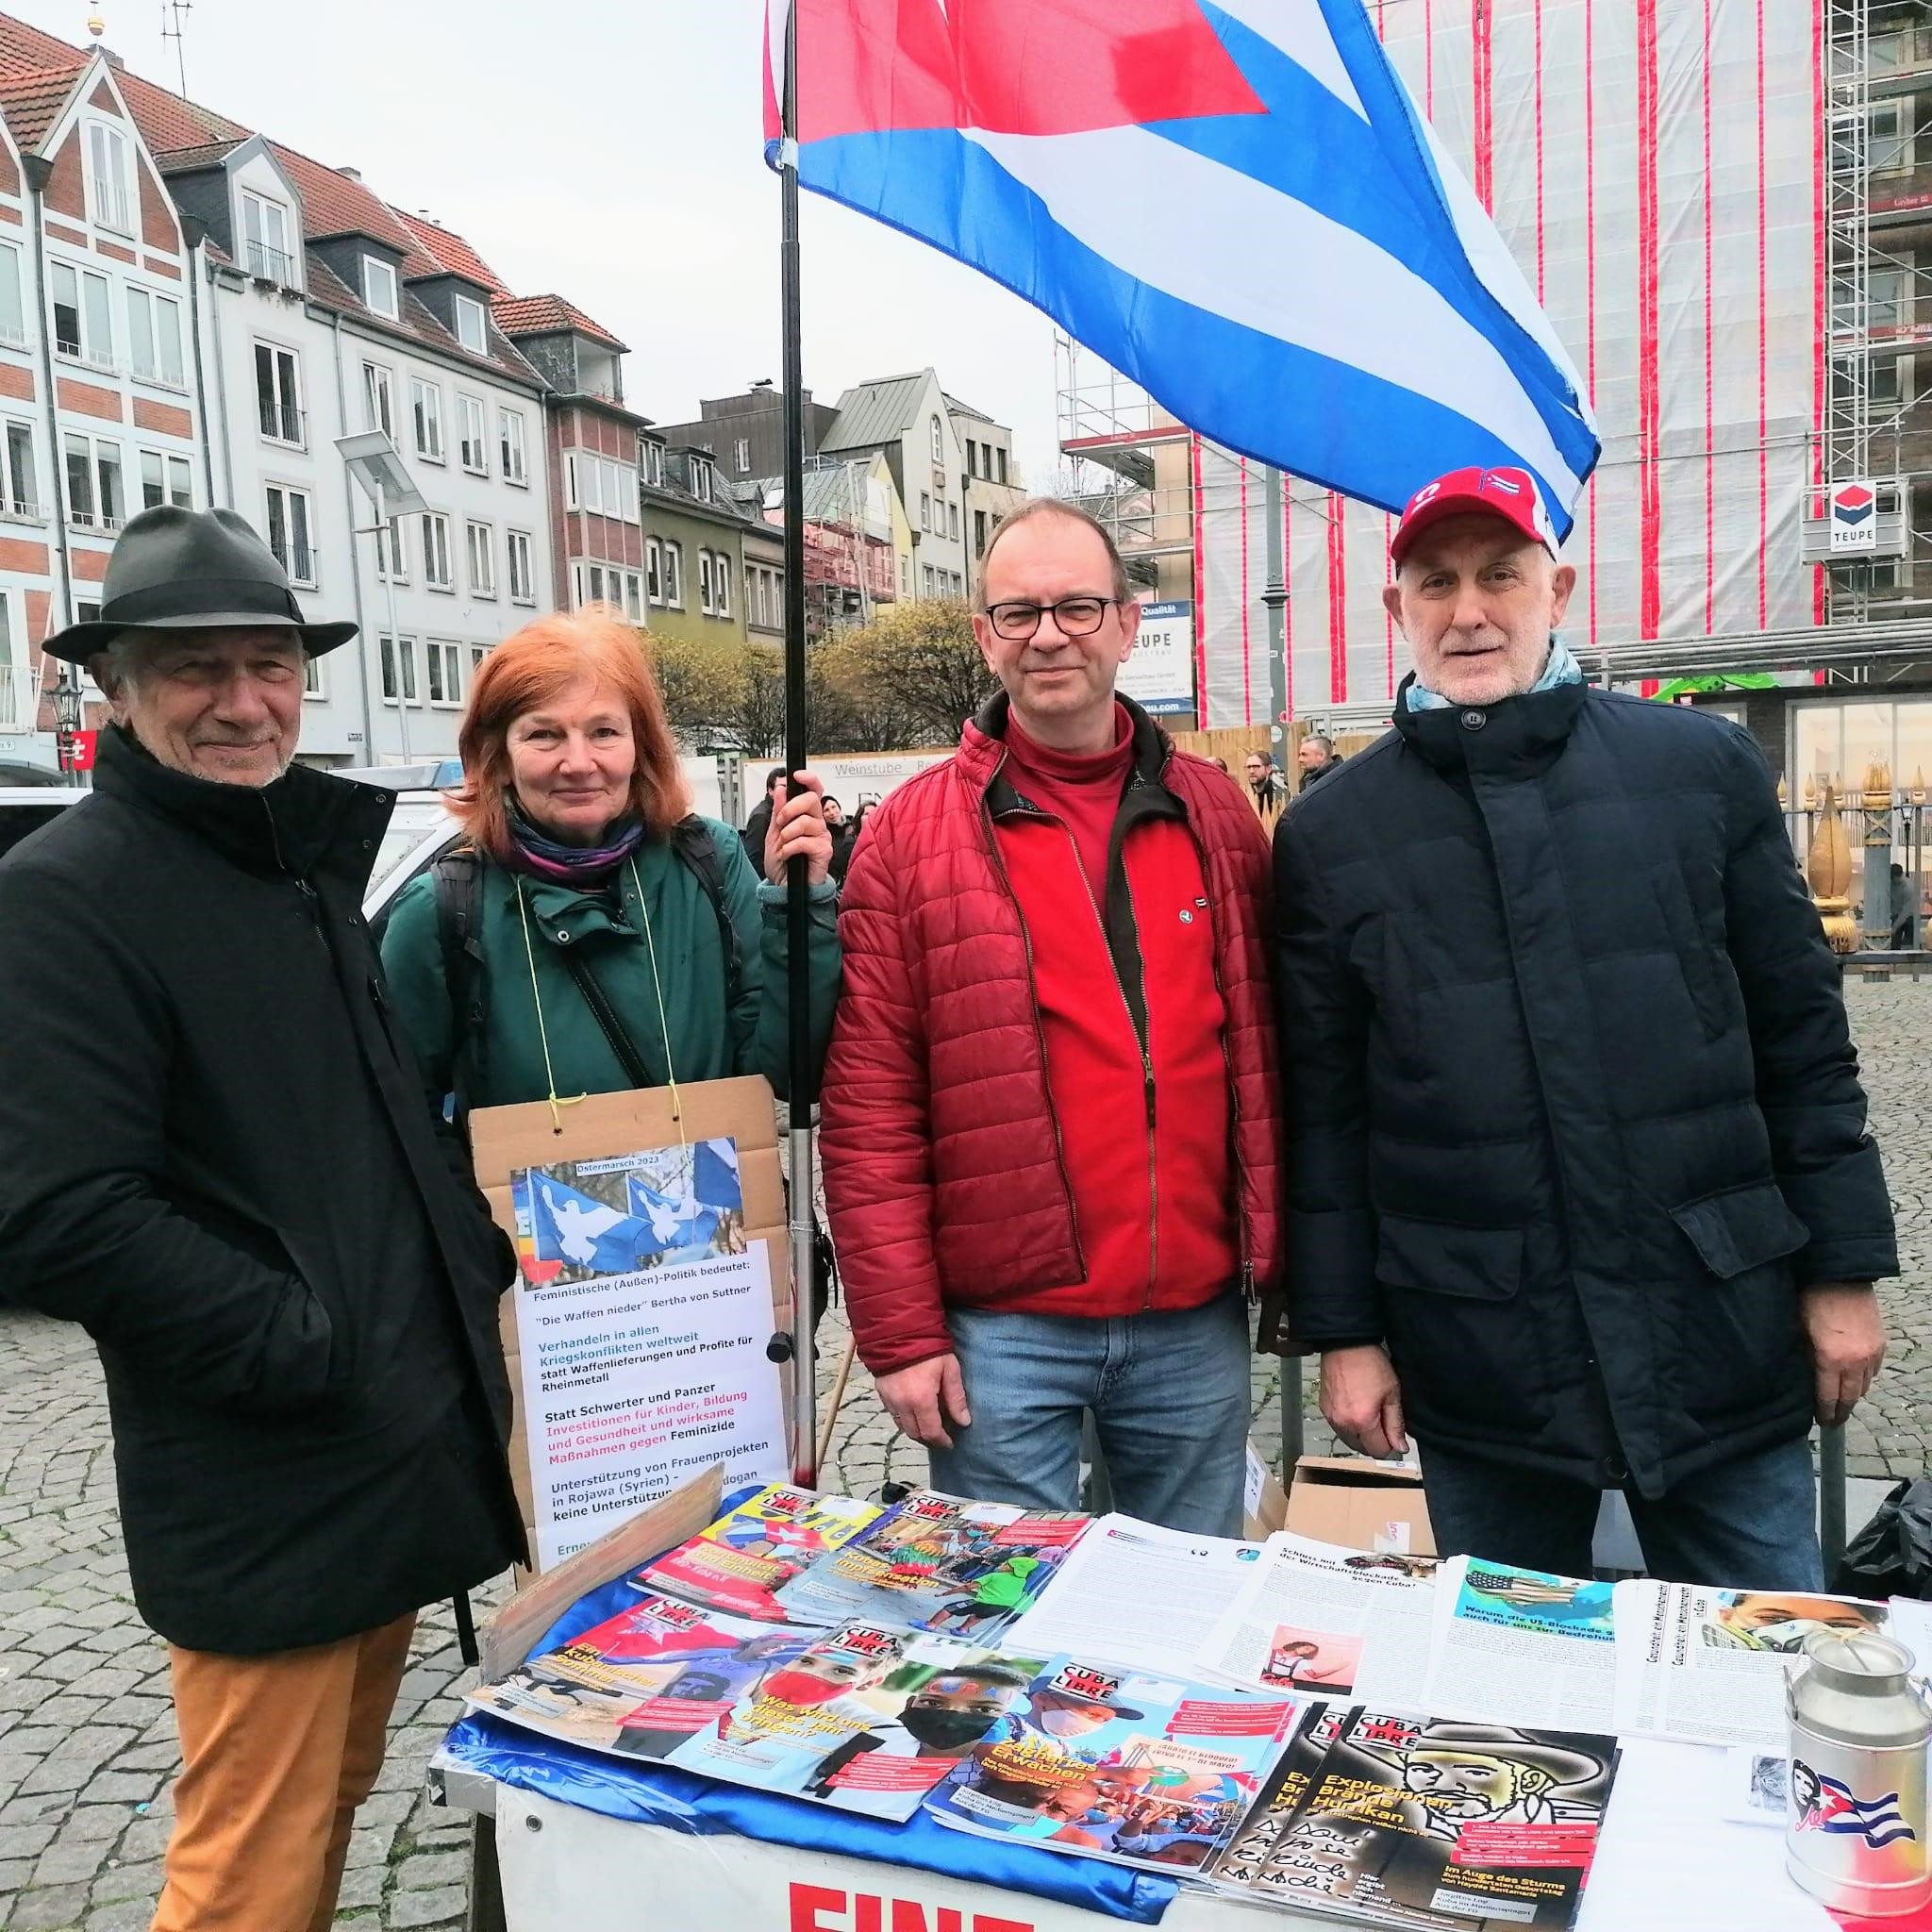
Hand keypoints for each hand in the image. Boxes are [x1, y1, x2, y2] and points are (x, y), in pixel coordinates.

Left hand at [764, 771, 833, 886]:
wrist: (784, 887)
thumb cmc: (783, 863)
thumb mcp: (774, 833)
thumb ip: (778, 811)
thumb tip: (781, 788)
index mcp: (806, 815)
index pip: (814, 791)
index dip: (809, 779)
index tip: (797, 775)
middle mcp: (817, 823)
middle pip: (811, 799)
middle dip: (790, 809)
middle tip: (781, 823)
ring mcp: (822, 836)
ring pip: (806, 821)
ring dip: (787, 834)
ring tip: (783, 845)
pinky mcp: (824, 851)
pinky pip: (805, 841)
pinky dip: (790, 848)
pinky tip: (787, 855)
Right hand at [875, 1354, 971, 1448]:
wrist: (899, 1329)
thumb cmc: (929, 1347)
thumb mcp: (949, 1369)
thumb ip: (956, 1397)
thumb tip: (964, 1421)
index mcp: (921, 1400)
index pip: (931, 1432)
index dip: (941, 1441)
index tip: (950, 1443)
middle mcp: (902, 1404)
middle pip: (915, 1434)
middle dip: (929, 1439)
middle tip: (941, 1437)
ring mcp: (889, 1399)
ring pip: (902, 1426)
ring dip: (915, 1430)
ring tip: (929, 1426)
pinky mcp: (881, 1392)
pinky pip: (893, 1413)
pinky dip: (904, 1418)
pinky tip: (914, 1411)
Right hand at [1318, 1344, 1407, 1457]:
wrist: (1346, 1344)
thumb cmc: (1370, 1364)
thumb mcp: (1392, 1393)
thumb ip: (1396, 1424)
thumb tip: (1400, 1446)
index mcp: (1363, 1421)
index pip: (1379, 1451)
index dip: (1390, 1445)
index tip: (1394, 1434)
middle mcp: (1343, 1424)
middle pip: (1363, 1449)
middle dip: (1375, 1441)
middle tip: (1382, 1420)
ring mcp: (1331, 1417)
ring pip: (1350, 1440)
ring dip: (1361, 1435)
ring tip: (1368, 1412)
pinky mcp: (1324, 1409)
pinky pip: (1339, 1427)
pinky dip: (1349, 1425)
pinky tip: (1356, 1408)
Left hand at [1800, 1282, 1885, 1426]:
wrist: (1841, 1275)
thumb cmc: (1812, 1299)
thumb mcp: (1798, 1330)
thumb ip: (1804, 1356)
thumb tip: (1805, 1377)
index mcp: (1829, 1359)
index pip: (1828, 1397)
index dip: (1825, 1412)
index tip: (1821, 1422)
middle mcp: (1854, 1361)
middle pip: (1850, 1397)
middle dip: (1841, 1411)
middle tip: (1833, 1420)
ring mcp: (1871, 1353)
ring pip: (1864, 1385)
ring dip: (1853, 1394)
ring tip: (1842, 1401)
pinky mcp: (1881, 1344)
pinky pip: (1874, 1371)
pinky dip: (1864, 1378)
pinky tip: (1854, 1379)